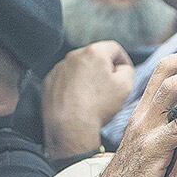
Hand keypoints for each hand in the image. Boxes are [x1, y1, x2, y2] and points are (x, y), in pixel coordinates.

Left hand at [42, 42, 134, 159]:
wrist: (71, 127)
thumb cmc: (99, 106)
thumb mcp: (125, 86)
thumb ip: (127, 70)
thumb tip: (121, 68)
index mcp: (94, 52)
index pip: (114, 49)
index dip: (123, 60)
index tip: (124, 73)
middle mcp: (73, 56)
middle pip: (94, 57)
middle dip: (103, 69)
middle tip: (109, 87)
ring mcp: (59, 68)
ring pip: (78, 68)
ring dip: (87, 77)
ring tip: (92, 97)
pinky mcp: (49, 82)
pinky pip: (65, 79)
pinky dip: (72, 86)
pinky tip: (78, 101)